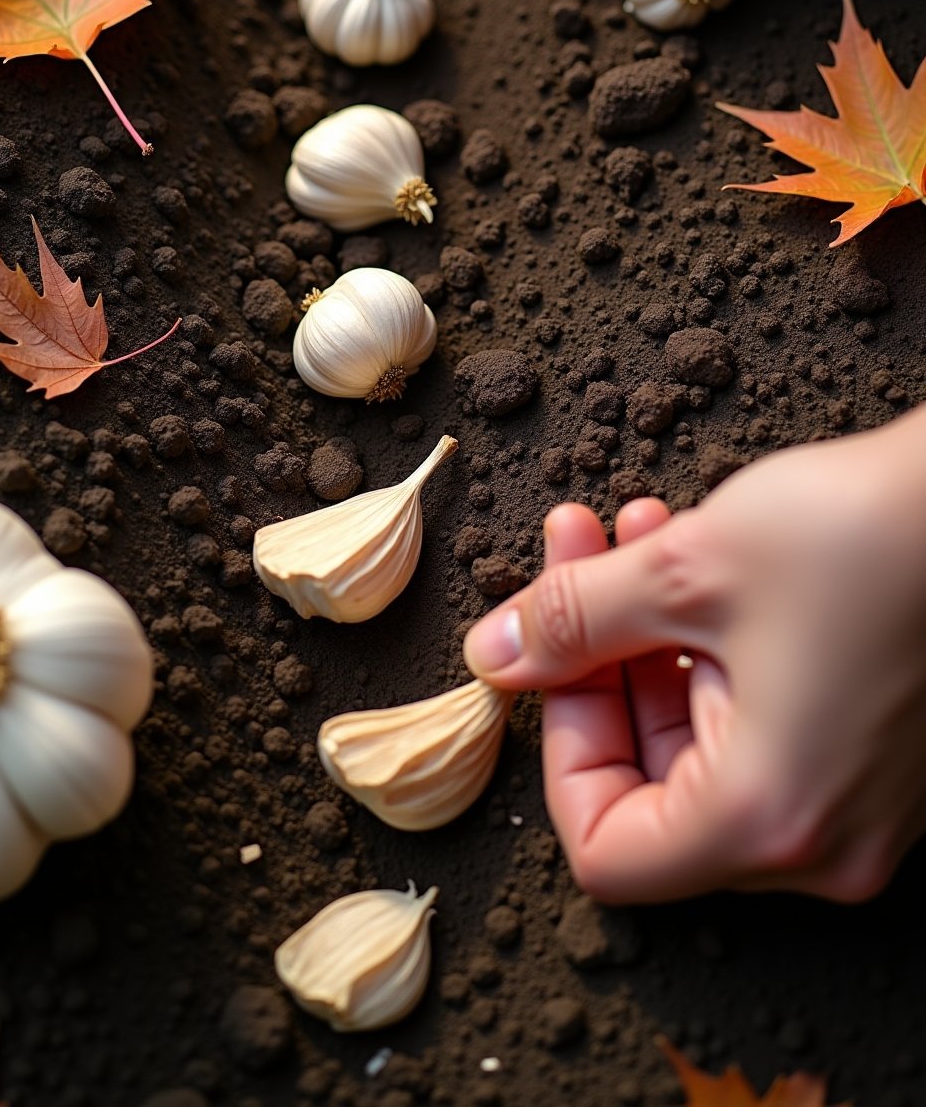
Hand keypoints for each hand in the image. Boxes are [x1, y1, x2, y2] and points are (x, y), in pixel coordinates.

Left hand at [463, 408, 925, 902]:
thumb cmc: (866, 536)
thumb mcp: (685, 571)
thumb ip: (570, 622)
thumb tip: (495, 654)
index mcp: (767, 820)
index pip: (606, 851)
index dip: (560, 747)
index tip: (546, 655)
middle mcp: (823, 840)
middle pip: (655, 787)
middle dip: (601, 658)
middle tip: (578, 554)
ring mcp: (863, 804)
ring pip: (708, 743)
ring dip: (651, 633)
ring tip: (633, 530)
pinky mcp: (885, 757)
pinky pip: (770, 725)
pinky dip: (716, 647)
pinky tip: (695, 551)